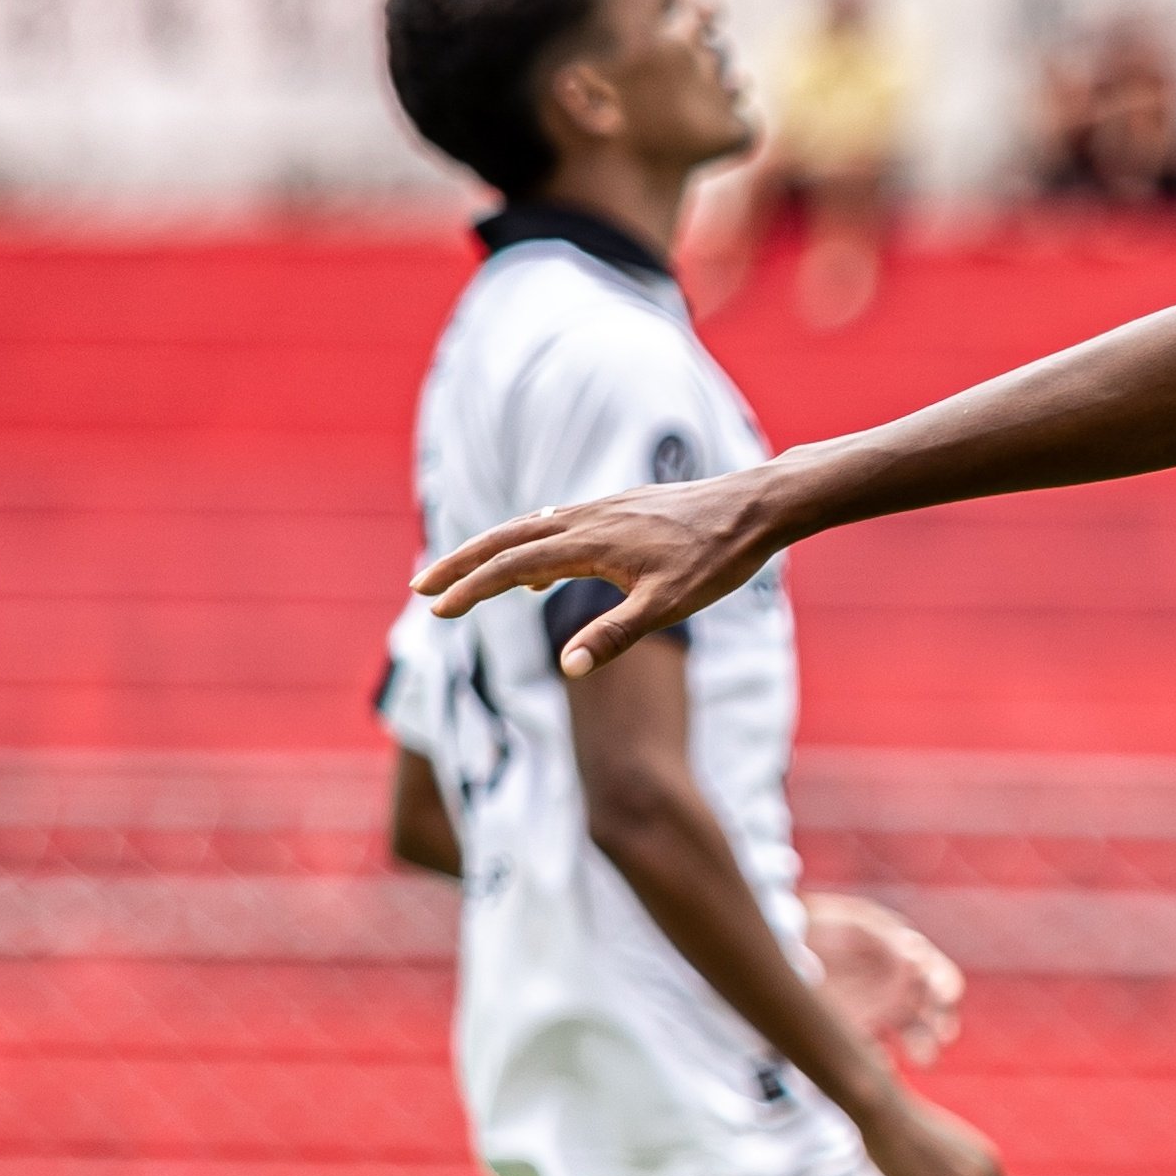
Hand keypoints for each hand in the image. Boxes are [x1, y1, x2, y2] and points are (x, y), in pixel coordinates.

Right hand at [417, 461, 785, 675]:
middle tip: (420, 589)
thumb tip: (566, 667)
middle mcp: (585, 518)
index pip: (511, 566)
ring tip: (463, 580)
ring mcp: (602, 510)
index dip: (471, 589)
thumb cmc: (717, 559)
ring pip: (530, 528)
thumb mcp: (669, 606)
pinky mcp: (620, 509)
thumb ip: (615, 635)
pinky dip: (531, 545)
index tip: (437, 611)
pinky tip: (539, 572)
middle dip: (460, 563)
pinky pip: (558, 525)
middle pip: (505, 539)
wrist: (755, 508)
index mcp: (589, 543)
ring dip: (491, 552)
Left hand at [805, 892, 966, 1064]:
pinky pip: (872, 1052)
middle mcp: (898, 989)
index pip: (938, 976)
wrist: (782, 938)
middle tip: (942, 1036)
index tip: (948, 995)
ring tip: (924, 1057)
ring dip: (922, 1047)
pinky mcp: (852, 1032)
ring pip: (911, 1036)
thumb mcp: (857, 921)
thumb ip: (887, 938)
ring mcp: (877, 1013)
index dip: (945, 985)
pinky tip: (880, 1065)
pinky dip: (879, 1062)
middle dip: (940, 1025)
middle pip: (931, 1012)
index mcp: (908, 958)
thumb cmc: (824, 923)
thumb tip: (917, 954)